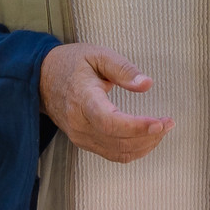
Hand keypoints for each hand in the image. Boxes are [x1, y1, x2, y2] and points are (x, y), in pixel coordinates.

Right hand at [38, 43, 172, 163]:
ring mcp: (80, 136)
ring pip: (118, 152)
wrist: (41, 79)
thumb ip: (123, 69)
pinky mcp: (84, 142)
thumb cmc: (71, 63)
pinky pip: (113, 154)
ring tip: (162, 128)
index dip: (137, 126)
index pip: (110, 122)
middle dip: (149, 135)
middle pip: (118, 141)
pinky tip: (147, 138)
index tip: (159, 122)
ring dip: (145, 145)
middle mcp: (80, 124)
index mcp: (83, 99)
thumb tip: (147, 84)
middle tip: (169, 122)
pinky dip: (134, 150)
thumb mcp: (98, 55)